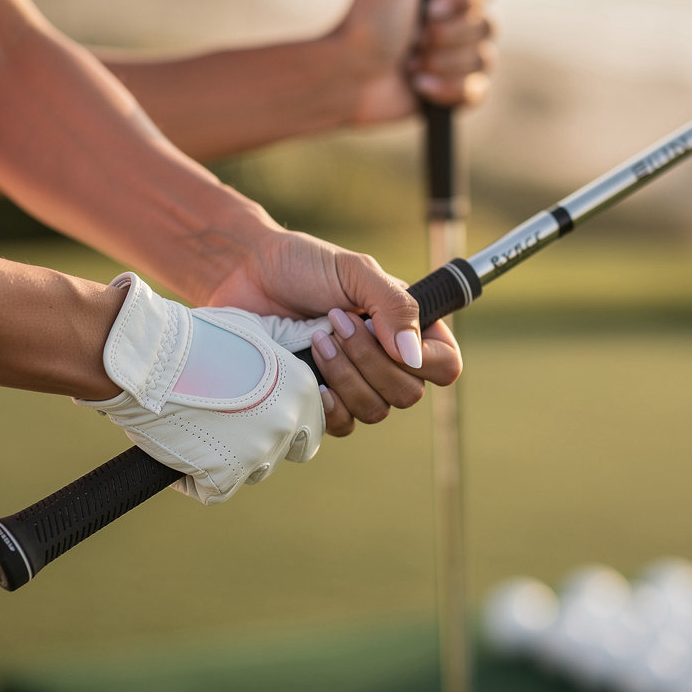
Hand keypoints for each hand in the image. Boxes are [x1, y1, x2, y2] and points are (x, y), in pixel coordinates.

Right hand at [77, 273, 324, 503]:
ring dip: (228, 461)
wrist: (153, 357)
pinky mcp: (226, 476)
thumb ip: (279, 359)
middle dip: (259, 445)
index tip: (257, 416)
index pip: (312, 426)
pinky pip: (214, 489)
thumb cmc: (196, 338)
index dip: (284, 424)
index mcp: (302, 389)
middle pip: (283, 453)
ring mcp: (259, 452)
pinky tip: (178, 447)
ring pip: (250, 472)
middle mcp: (290, 423)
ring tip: (196, 430)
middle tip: (224, 427)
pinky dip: (195, 477)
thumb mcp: (254, 335)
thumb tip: (296, 354)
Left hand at [204, 228, 462, 435]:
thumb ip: (393, 306)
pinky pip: (343, 427)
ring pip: (375, 412)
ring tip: (317, 339)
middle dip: (369, 361)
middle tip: (336, 323)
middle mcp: (388, 361)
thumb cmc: (303, 265)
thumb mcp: (355, 272)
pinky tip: (313, 382)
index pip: (445, 366)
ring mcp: (355, 384)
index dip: (424, 362)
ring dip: (345, 376)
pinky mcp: (321, 402)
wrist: (246, 275)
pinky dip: (330, 407)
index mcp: (407, 328)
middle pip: (408, 394)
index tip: (382, 334)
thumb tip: (413, 358)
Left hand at [336, 0, 495, 124]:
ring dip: (443, 62)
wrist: (348, 76)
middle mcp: (451, 26)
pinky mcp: (450, 96)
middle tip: (412, 39)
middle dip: (446, 36)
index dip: (461, 2)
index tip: (428, 8)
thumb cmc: (367, 21)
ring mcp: (452, 62)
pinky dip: (447, 89)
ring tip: (410, 65)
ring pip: (483, 60)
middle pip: (487, 27)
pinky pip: (476, 92)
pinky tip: (418, 87)